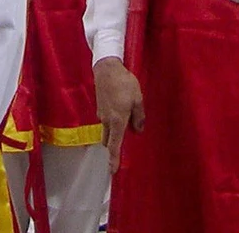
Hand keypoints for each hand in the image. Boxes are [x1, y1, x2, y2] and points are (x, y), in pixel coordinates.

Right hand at [94, 58, 143, 172]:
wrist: (106, 68)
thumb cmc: (124, 83)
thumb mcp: (137, 100)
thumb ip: (139, 117)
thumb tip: (138, 130)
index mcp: (117, 121)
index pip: (115, 146)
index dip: (114, 159)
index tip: (113, 171)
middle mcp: (107, 121)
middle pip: (109, 140)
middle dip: (114, 147)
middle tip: (123, 147)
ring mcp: (101, 113)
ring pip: (107, 130)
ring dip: (113, 132)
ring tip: (125, 123)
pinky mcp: (99, 106)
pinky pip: (105, 120)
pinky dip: (111, 122)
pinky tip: (120, 110)